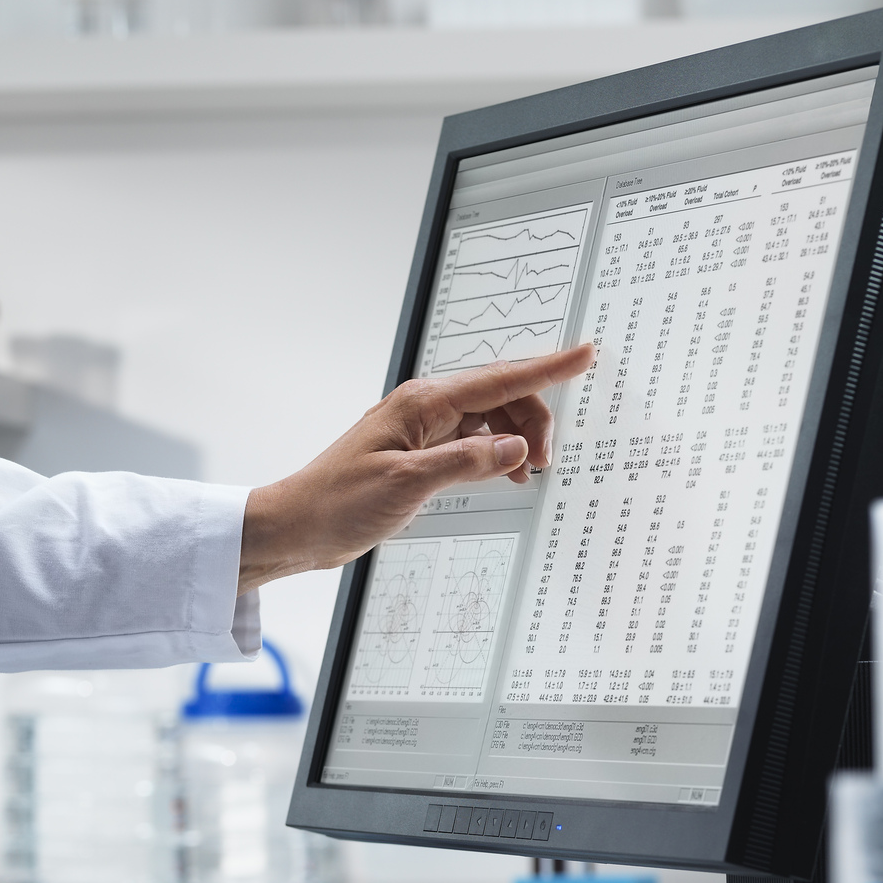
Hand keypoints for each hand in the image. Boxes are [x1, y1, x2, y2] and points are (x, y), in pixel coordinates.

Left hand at [238, 344, 594, 592]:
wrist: (297, 527)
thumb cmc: (338, 503)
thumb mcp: (408, 484)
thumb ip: (466, 463)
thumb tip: (515, 448)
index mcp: (423, 404)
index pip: (500, 379)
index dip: (548, 368)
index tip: (585, 355)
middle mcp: (424, 409)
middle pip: (500, 398)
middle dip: (533, 422)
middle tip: (544, 464)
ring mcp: (421, 431)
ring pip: (488, 421)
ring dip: (514, 443)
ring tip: (526, 476)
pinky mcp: (417, 455)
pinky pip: (470, 443)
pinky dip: (493, 456)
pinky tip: (502, 477)